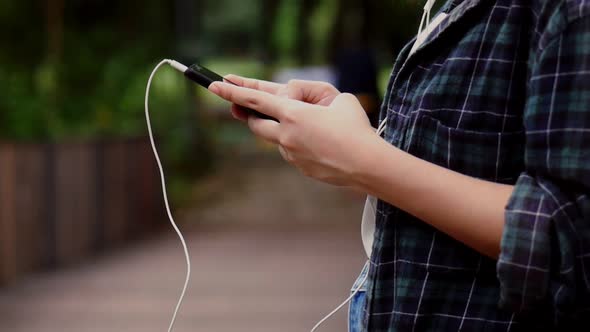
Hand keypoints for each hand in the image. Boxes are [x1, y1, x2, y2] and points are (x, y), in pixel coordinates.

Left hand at [209, 76, 376, 185]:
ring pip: (276, 138)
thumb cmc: (355, 128)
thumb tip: (296, 104)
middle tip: (247, 108)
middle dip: (251, 115)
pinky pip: (291, 152)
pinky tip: (321, 143)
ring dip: (283, 129)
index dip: (232, 92)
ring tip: (312, 126)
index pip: (255, 100)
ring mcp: (291, 155)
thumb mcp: (338, 98)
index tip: (214, 86)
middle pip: (256, 123)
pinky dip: (298, 143)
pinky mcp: (299, 168)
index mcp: (293, 114)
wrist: (367, 164)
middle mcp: (286, 135)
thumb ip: (313, 95)